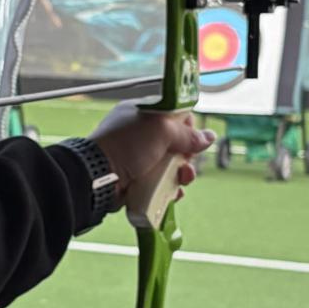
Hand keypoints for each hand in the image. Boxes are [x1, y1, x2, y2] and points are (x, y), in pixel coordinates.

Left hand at [91, 104, 214, 228]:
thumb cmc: (128, 145)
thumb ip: (187, 134)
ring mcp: (139, 159)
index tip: (190, 137)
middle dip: (186, 156)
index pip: (174, 116)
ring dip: (181, 175)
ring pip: (171, 167)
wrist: (99, 176)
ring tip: (182, 180)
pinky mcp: (137, 180)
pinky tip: (173, 193)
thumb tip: (209, 137)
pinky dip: (169, 189)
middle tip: (184, 162)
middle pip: (176, 145)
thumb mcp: (162, 131)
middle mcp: (141, 135)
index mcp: (142, 114)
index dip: (187, 127)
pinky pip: (161, 184)